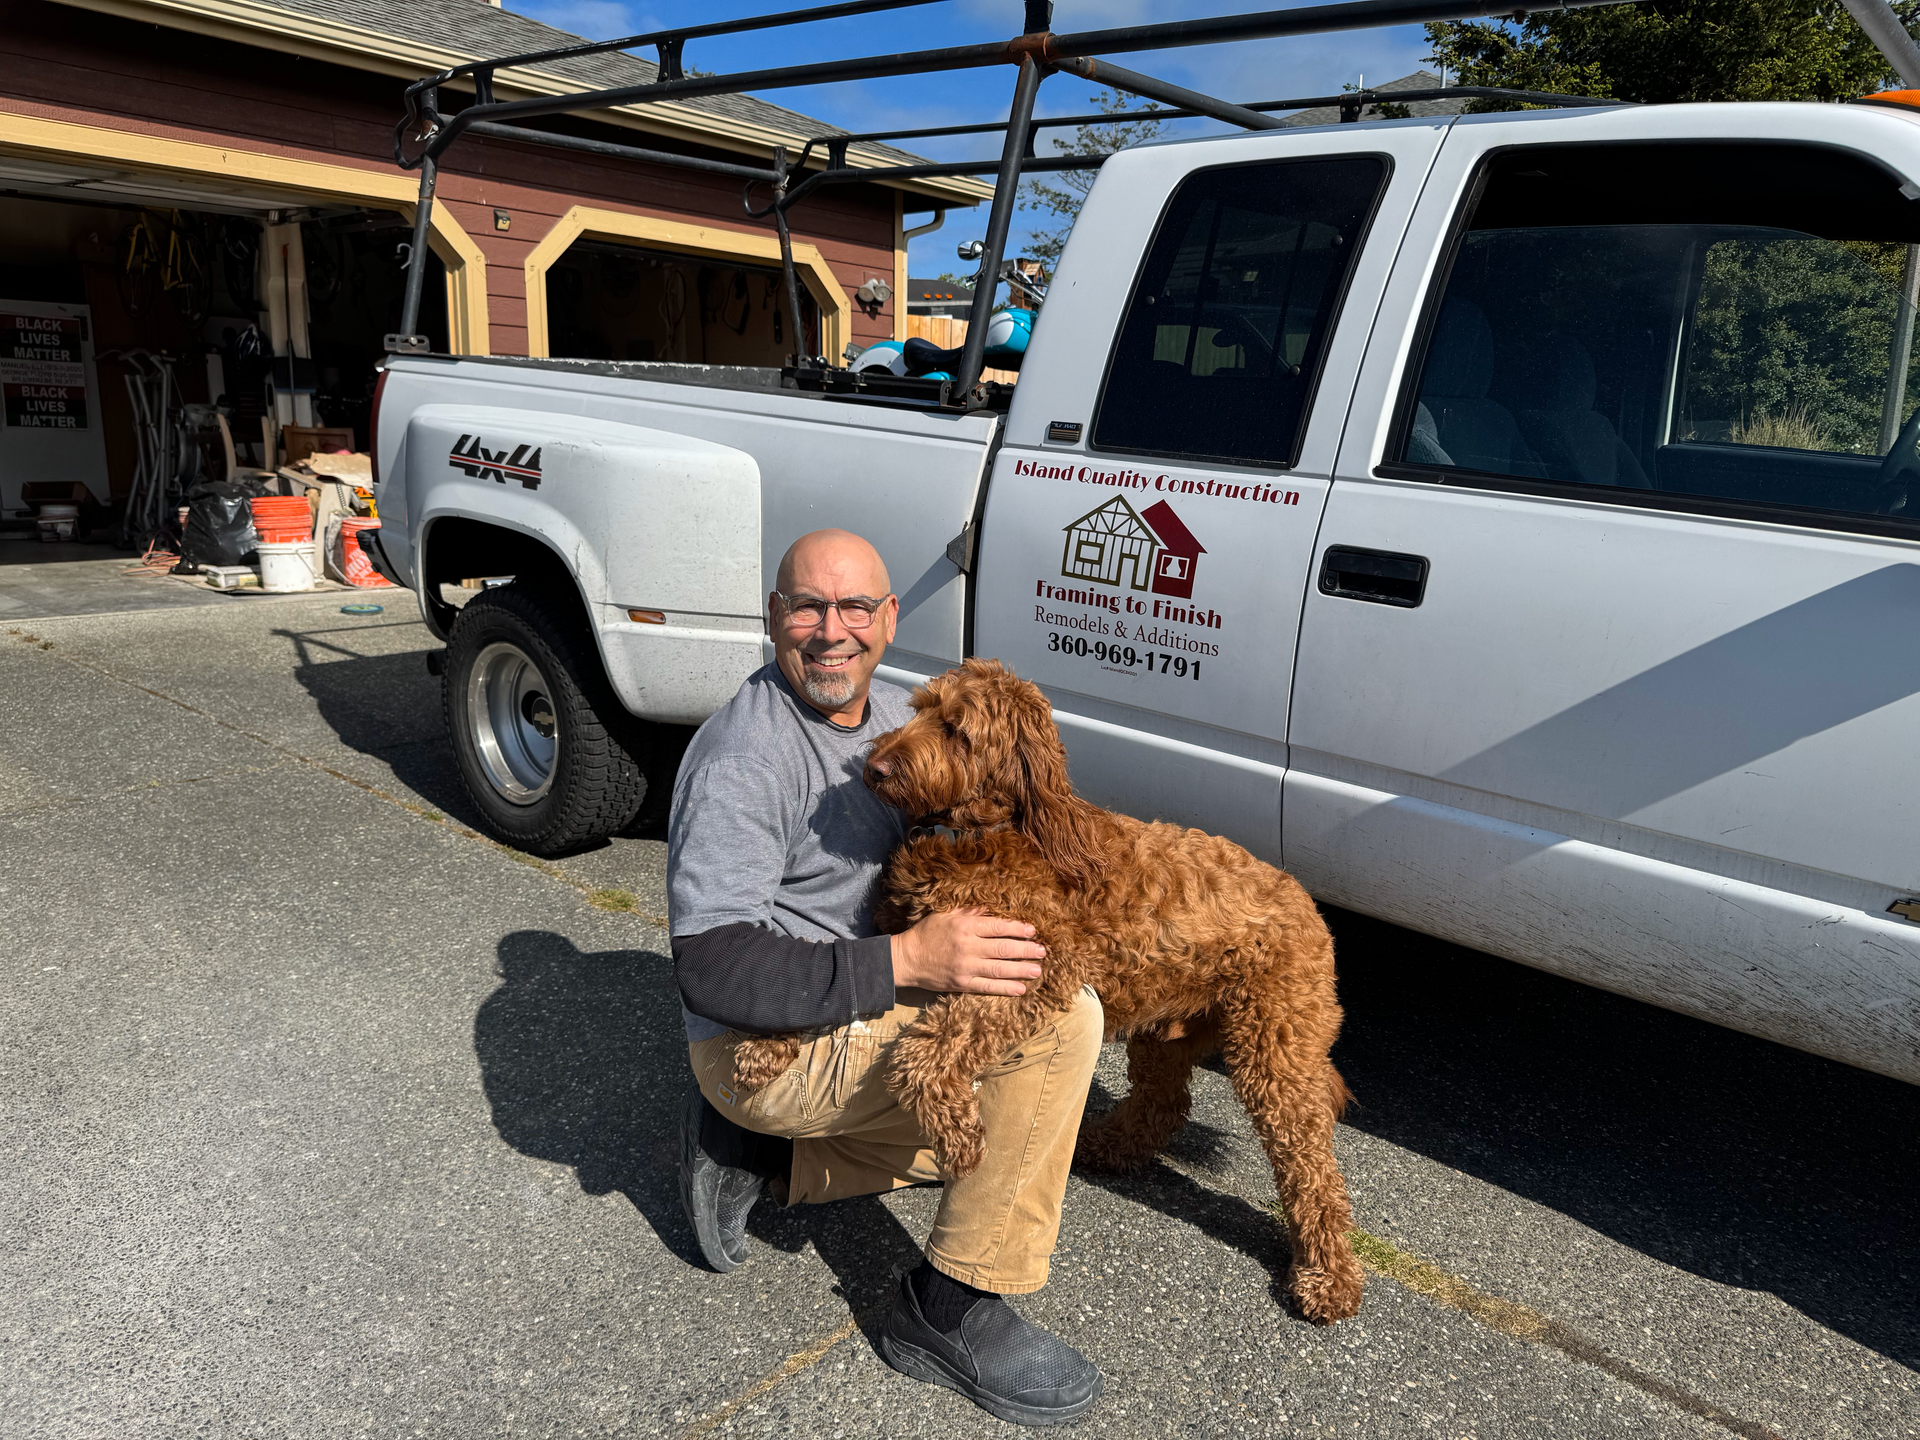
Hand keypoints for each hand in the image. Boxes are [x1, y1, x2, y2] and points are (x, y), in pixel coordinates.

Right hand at [891, 908, 1045, 995]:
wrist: (906, 959)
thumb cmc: (926, 933)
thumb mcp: (946, 915)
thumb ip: (970, 912)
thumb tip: (991, 909)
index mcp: (965, 927)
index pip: (997, 927)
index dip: (1017, 929)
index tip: (1032, 931)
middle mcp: (967, 947)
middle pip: (1003, 949)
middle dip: (1025, 950)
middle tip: (1042, 951)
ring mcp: (965, 967)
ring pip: (999, 969)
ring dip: (1021, 970)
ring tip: (1037, 970)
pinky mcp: (961, 984)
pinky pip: (987, 987)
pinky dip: (1005, 988)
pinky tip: (1020, 988)